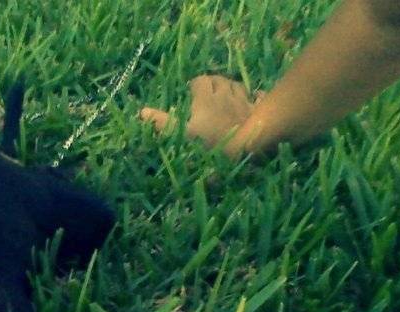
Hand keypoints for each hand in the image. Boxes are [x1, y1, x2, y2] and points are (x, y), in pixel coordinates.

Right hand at [140, 75, 258, 153]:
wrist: (249, 145)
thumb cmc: (212, 141)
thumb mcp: (182, 134)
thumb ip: (162, 123)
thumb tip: (142, 112)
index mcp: (206, 98)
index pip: (199, 81)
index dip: (195, 84)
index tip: (191, 91)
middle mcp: (225, 94)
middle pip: (219, 80)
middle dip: (213, 83)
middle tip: (208, 92)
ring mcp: (243, 101)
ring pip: (236, 85)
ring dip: (231, 87)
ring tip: (226, 94)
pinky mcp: (257, 110)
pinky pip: (255, 97)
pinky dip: (253, 97)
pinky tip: (252, 99)